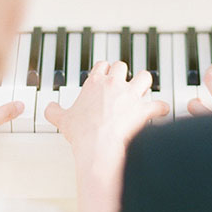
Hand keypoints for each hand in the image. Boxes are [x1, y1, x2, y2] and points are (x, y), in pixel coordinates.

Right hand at [45, 61, 168, 211]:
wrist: (98, 146)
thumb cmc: (83, 133)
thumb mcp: (62, 120)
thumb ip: (54, 111)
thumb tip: (49, 109)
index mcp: (95, 84)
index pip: (102, 65)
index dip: (104, 69)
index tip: (104, 74)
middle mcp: (114, 85)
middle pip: (122, 67)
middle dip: (123, 73)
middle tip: (122, 82)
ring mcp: (131, 96)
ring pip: (144, 77)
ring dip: (145, 82)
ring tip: (143, 89)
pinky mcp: (144, 110)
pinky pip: (159, 105)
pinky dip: (162, 108)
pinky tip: (162, 110)